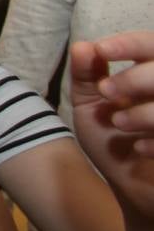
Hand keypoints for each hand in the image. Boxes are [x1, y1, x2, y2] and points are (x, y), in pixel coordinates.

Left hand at [71, 31, 153, 220]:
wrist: (132, 187)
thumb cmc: (112, 140)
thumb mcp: (91, 106)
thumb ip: (87, 76)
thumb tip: (82, 46)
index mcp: (152, 74)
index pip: (151, 45)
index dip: (130, 43)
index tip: (102, 50)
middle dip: (134, 77)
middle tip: (107, 92)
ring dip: (144, 112)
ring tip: (119, 124)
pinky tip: (138, 148)